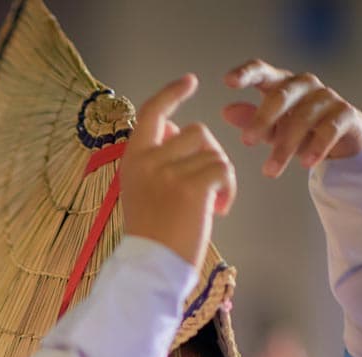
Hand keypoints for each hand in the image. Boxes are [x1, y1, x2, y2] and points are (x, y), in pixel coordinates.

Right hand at [120, 74, 236, 271]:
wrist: (149, 270)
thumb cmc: (150, 236)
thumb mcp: (142, 191)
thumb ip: (156, 160)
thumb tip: (176, 130)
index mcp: (133, 160)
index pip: (152, 113)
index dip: (171, 93)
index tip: (189, 81)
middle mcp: (148, 161)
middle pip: (196, 132)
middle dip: (211, 154)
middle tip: (210, 186)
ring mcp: (169, 173)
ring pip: (214, 153)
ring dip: (221, 177)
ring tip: (213, 205)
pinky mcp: (192, 187)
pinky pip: (224, 171)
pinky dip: (228, 190)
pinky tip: (219, 210)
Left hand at [222, 60, 361, 176]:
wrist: (340, 140)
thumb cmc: (298, 129)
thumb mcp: (270, 127)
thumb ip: (250, 119)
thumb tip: (226, 112)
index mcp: (281, 84)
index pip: (262, 71)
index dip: (246, 73)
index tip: (227, 81)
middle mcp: (304, 85)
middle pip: (281, 96)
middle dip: (262, 119)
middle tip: (246, 142)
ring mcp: (327, 97)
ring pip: (302, 118)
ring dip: (284, 146)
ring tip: (270, 171)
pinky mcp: (346, 113)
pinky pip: (329, 129)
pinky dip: (316, 148)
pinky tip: (305, 164)